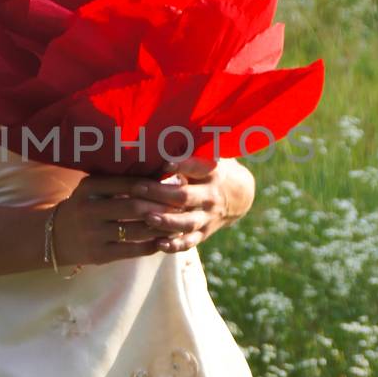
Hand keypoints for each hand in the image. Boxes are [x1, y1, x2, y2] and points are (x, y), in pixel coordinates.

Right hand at [49, 172, 174, 266]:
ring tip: (176, 223)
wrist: (55, 235)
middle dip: (161, 207)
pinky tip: (163, 242)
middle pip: (134, 207)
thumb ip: (120, 180)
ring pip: (136, 230)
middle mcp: (89, 209)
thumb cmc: (85, 206)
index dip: (153, 185)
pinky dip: (151, 246)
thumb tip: (159, 172)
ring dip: (160, 228)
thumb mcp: (94, 188)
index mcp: (89, 187)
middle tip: (180, 206)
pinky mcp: (99, 254)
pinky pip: (132, 251)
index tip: (173, 186)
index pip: (128, 183)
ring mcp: (93, 234)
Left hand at [126, 156, 254, 253]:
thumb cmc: (212, 169)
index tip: (164, 162)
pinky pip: (190, 242)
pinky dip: (175, 245)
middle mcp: (211, 196)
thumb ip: (190, 148)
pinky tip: (158, 244)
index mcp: (212, 172)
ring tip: (147, 218)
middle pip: (186, 196)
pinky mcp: (205, 233)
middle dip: (161, 194)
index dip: (182, 164)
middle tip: (138, 189)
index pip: (197, 167)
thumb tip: (163, 131)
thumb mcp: (209, 154)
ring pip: (187, 222)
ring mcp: (208, 217)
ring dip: (167, 222)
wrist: (239, 196)